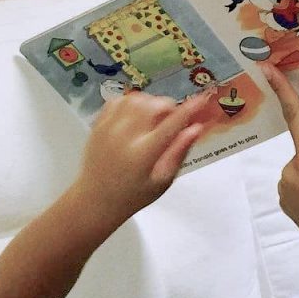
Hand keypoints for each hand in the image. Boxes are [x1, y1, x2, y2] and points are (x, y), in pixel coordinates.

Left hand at [74, 91, 208, 222]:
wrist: (96, 199)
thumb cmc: (134, 194)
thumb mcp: (163, 180)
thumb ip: (179, 152)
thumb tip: (196, 129)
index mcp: (144, 153)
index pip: (172, 123)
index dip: (189, 109)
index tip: (202, 99)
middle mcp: (125, 135)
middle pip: (153, 105)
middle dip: (168, 107)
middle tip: (172, 121)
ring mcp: (109, 126)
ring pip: (136, 98)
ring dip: (151, 103)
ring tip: (154, 119)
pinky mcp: (99, 123)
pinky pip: (118, 100)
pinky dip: (132, 102)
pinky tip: (136, 116)